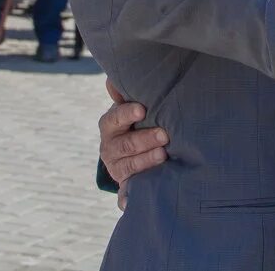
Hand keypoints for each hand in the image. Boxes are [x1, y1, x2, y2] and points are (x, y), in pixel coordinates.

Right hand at [100, 79, 167, 209]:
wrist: (134, 153)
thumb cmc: (140, 122)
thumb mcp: (134, 107)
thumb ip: (128, 93)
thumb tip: (114, 78)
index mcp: (111, 125)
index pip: (114, 119)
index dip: (126, 114)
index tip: (142, 109)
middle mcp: (111, 147)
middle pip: (125, 145)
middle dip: (144, 139)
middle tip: (164, 135)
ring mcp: (118, 168)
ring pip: (128, 167)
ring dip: (145, 161)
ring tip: (163, 155)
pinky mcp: (125, 187)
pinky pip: (126, 194)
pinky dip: (129, 197)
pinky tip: (137, 197)